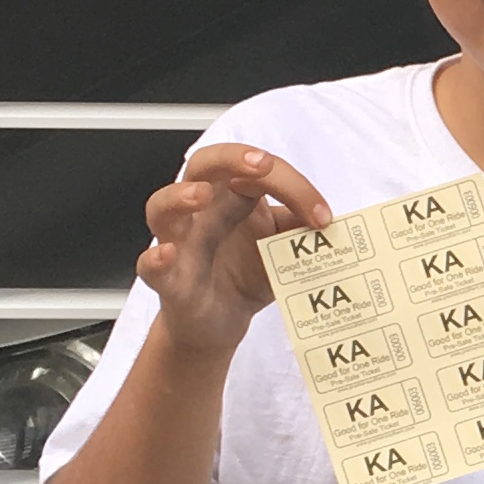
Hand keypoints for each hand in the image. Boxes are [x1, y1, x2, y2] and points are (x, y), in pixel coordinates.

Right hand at [135, 144, 331, 359]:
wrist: (220, 325)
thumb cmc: (245, 274)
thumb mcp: (282, 248)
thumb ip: (302, 230)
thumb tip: (334, 222)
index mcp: (232, 196)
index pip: (256, 170)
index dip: (292, 185)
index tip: (323, 216)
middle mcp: (202, 212)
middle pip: (203, 165)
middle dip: (231, 158)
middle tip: (261, 165)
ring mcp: (180, 243)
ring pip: (161, 207)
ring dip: (179, 197)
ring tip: (201, 196)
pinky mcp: (168, 281)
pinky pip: (150, 265)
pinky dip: (155, 259)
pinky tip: (167, 254)